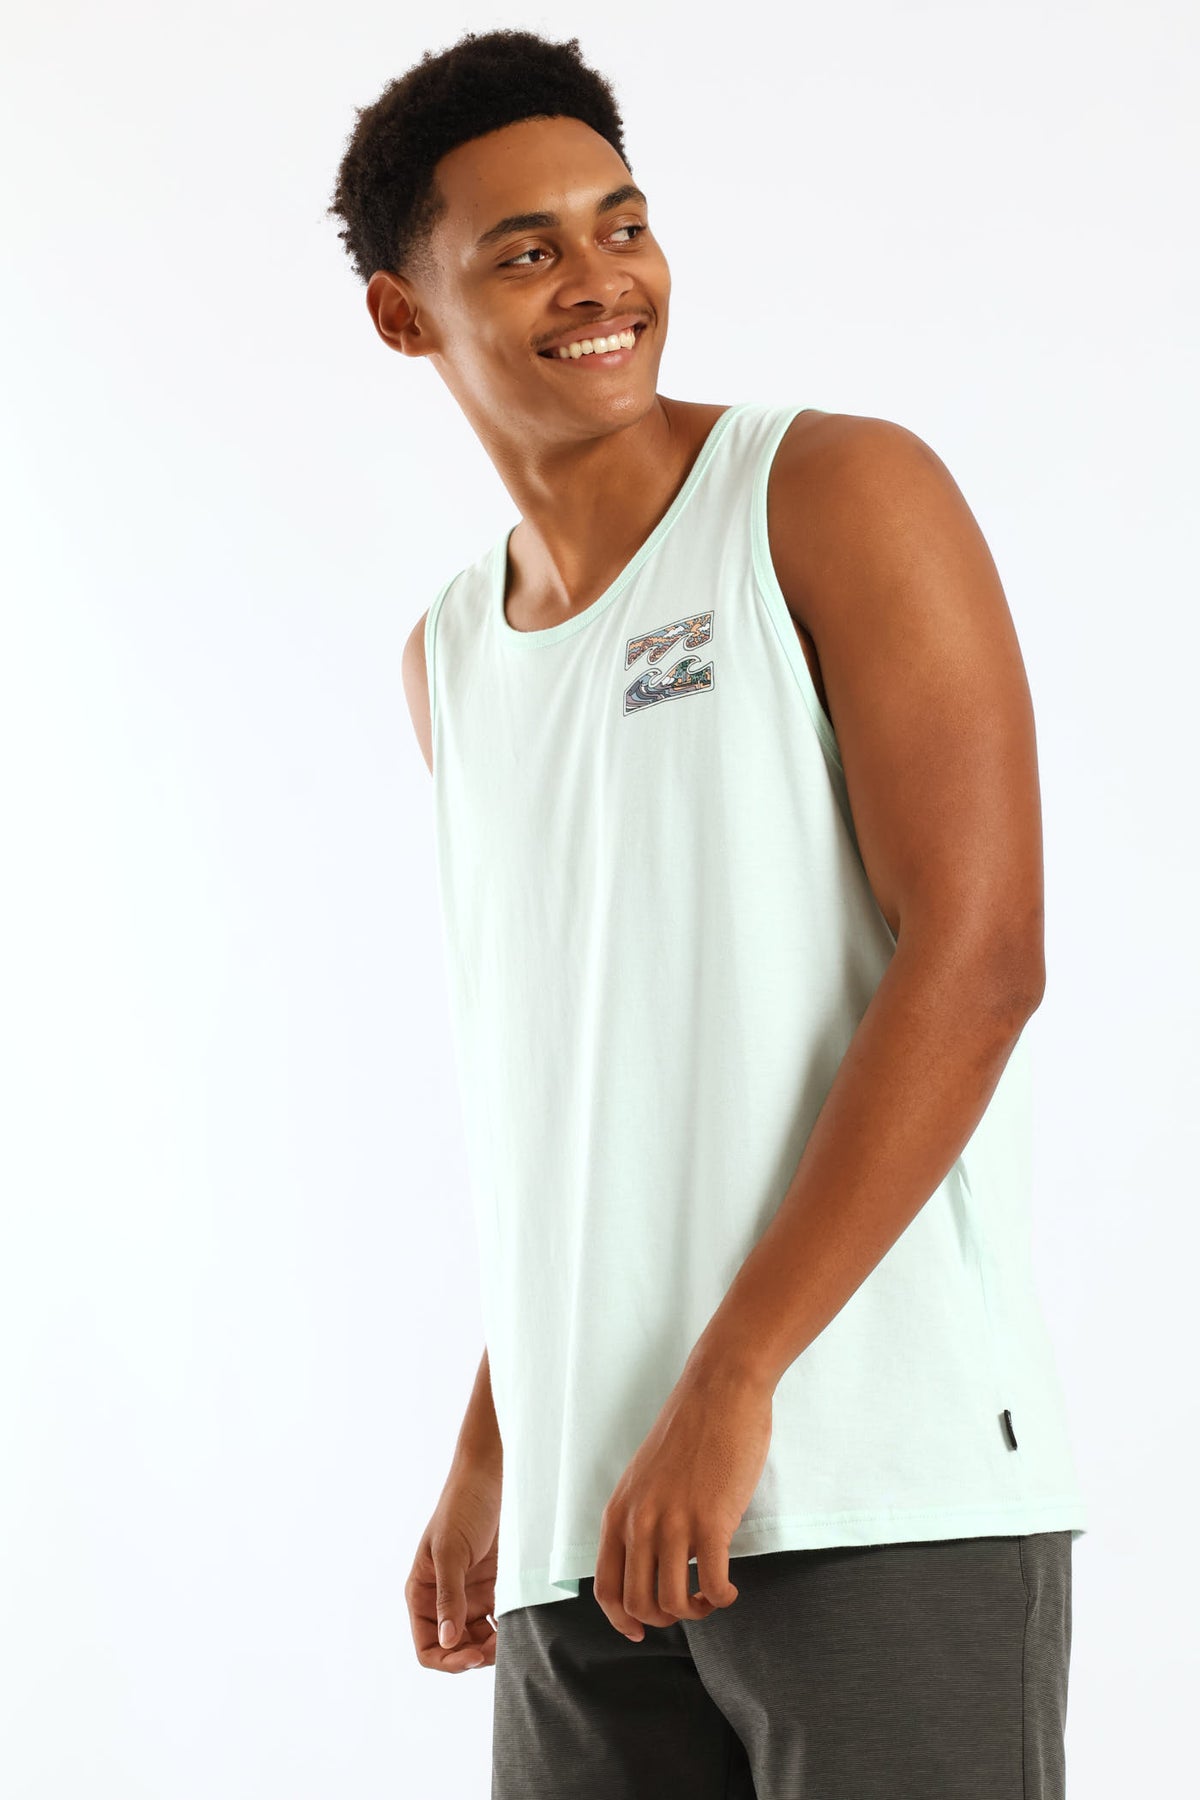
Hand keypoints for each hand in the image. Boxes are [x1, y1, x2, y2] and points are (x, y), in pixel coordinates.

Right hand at [406, 1467, 500, 1672]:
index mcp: (423, 1593)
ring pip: (480, 1639)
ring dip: (495, 1646)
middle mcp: (445, 1599)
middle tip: (500, 1648)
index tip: (473, 1657)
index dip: (447, 1660)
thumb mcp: (450, 1550)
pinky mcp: (496, 1586)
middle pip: (455, 1648)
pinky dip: (509, 1628)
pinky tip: (522, 1625)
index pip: (427, 1646)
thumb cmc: (463, 1505)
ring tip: (514, 1638)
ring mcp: (471, 1594)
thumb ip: (449, 1596)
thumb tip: (446, 1641)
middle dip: (475, 1656)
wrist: (494, 1474)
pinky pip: (500, 1620)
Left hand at [592, 1358, 772, 1638]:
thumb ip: (641, 1514)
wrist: (720, 1391)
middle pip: (638, 1603)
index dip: (621, 1621)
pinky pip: (712, 1584)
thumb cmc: (690, 1430)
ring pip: (673, 1602)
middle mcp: (640, 1522)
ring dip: (695, 1612)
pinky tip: (731, 1588)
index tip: (641, 1632)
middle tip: (688, 1606)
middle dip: (664, 1620)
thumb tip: (651, 1558)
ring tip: (711, 1596)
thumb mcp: (646, 1476)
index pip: (605, 1587)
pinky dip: (723, 1598)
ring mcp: (674, 1523)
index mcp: (620, 1511)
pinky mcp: (711, 1521)